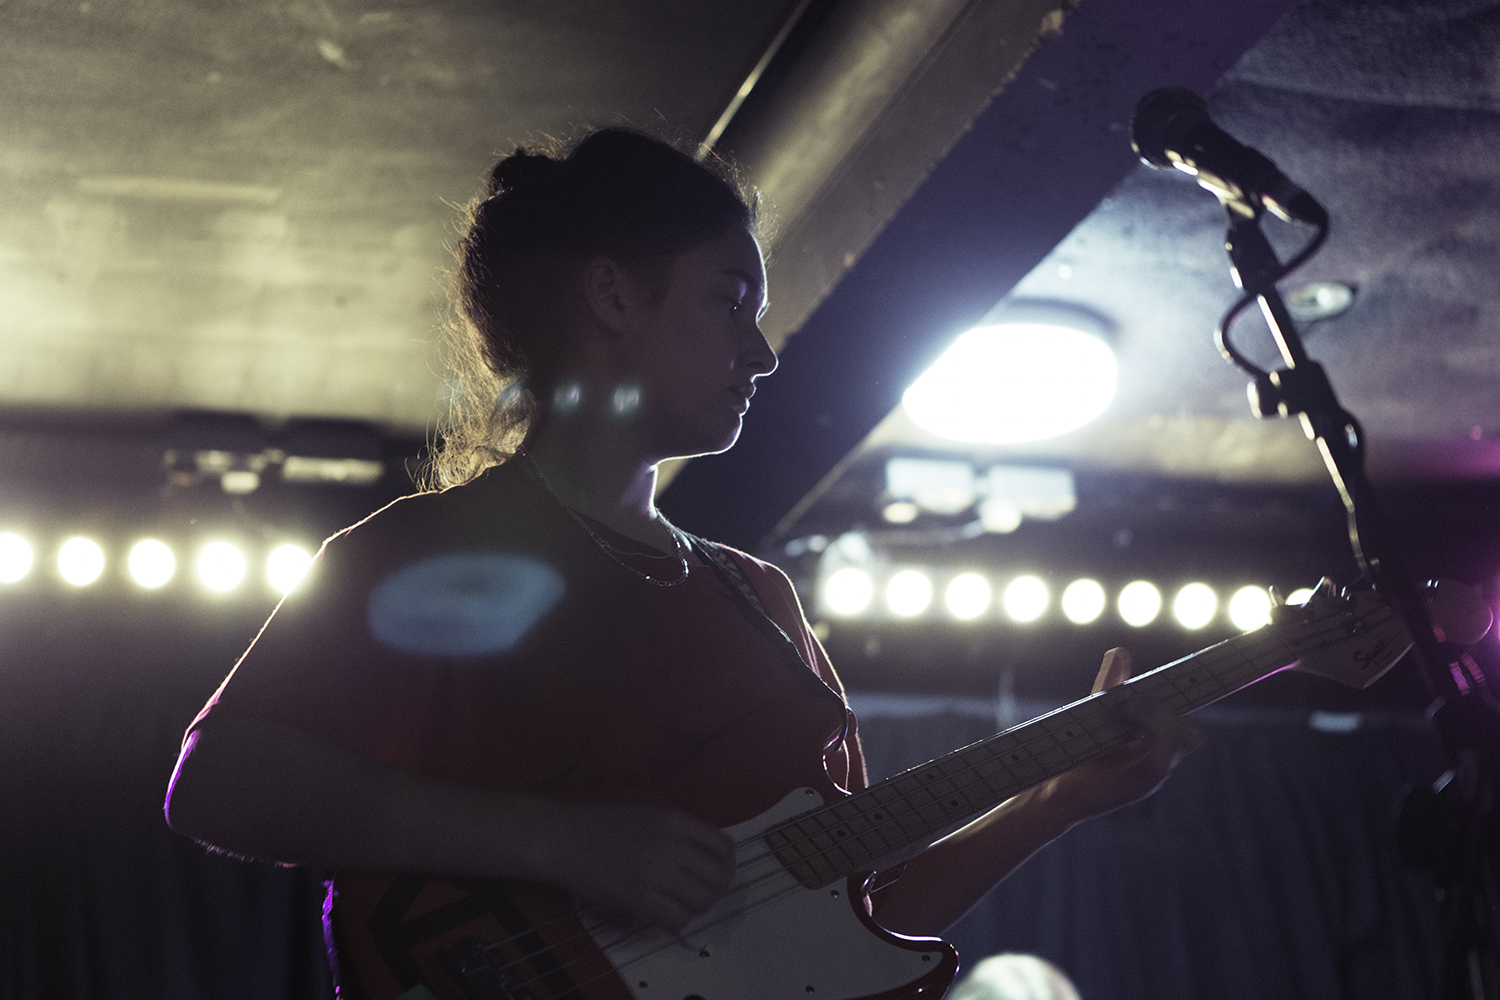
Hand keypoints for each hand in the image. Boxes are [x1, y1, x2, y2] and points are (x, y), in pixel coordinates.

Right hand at [533, 802, 734, 931]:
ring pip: (703, 899)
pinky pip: (677, 917)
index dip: (726, 866)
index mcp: (675, 820)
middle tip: (699, 896)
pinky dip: (677, 921)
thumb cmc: (603, 828)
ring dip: (697, 908)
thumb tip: (710, 858)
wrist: (564, 839)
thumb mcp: (649, 816)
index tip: (715, 875)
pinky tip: (663, 915)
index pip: (724, 846)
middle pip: (719, 876)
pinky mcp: (639, 898)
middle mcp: (671, 843)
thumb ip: (680, 833)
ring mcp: (655, 871)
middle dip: (715, 891)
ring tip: (680, 906)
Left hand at [1039, 647, 1203, 823]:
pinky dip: (1150, 732)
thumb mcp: (1096, 711)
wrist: (1054, 785)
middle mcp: (1159, 761)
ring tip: (1127, 707)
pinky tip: (1127, 717)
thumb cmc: (1077, 750)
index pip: (1186, 725)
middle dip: (1163, 707)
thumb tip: (1120, 651)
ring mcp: (1153, 775)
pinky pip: (1163, 759)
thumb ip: (1112, 685)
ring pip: (1179, 741)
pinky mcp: (1142, 786)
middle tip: (1132, 700)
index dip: (1191, 703)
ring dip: (1156, 716)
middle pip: (1187, 732)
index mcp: (1154, 745)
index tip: (1193, 676)